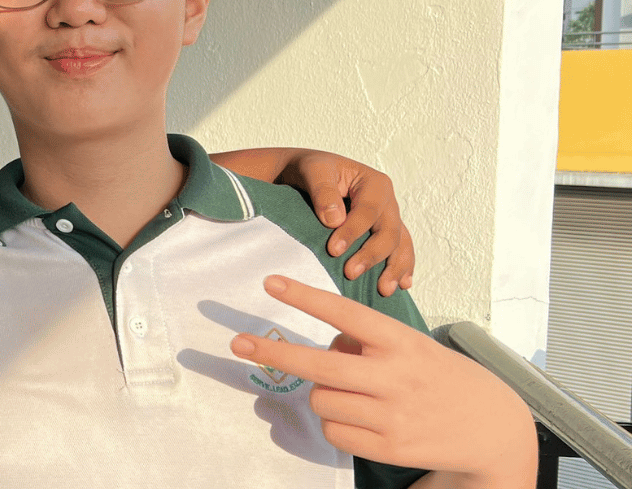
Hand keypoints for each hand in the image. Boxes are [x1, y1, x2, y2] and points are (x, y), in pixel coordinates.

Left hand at [230, 276, 535, 488]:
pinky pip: (334, 432)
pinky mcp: (390, 448)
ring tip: (353, 393)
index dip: (305, 298)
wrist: (493, 428)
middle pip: (320, 366)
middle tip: (238, 344)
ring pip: (322, 400)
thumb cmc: (440, 377)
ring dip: (324, 395)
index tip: (270, 284)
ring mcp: (393, 415)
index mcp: (402, 341)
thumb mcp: (411, 346)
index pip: (345, 313)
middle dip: (275, 353)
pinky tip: (361, 418)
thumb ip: (368, 342)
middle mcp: (396, 376)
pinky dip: (336, 424)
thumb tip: (324, 346)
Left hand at [278, 150, 412, 294]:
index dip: (352, 231)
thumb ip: (322, 192)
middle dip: (372, 255)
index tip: (333, 250)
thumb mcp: (313, 171)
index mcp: (375, 184)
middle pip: (388, 231)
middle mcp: (388, 202)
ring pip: (400, 245)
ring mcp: (389, 219)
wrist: (313, 175)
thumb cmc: (313, 171)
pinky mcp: (384, 233)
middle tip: (351, 274)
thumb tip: (334, 220)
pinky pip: (400, 251)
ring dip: (394, 268)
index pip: (368, 211)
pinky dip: (403, 267)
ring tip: (384, 290)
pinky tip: (402, 285)